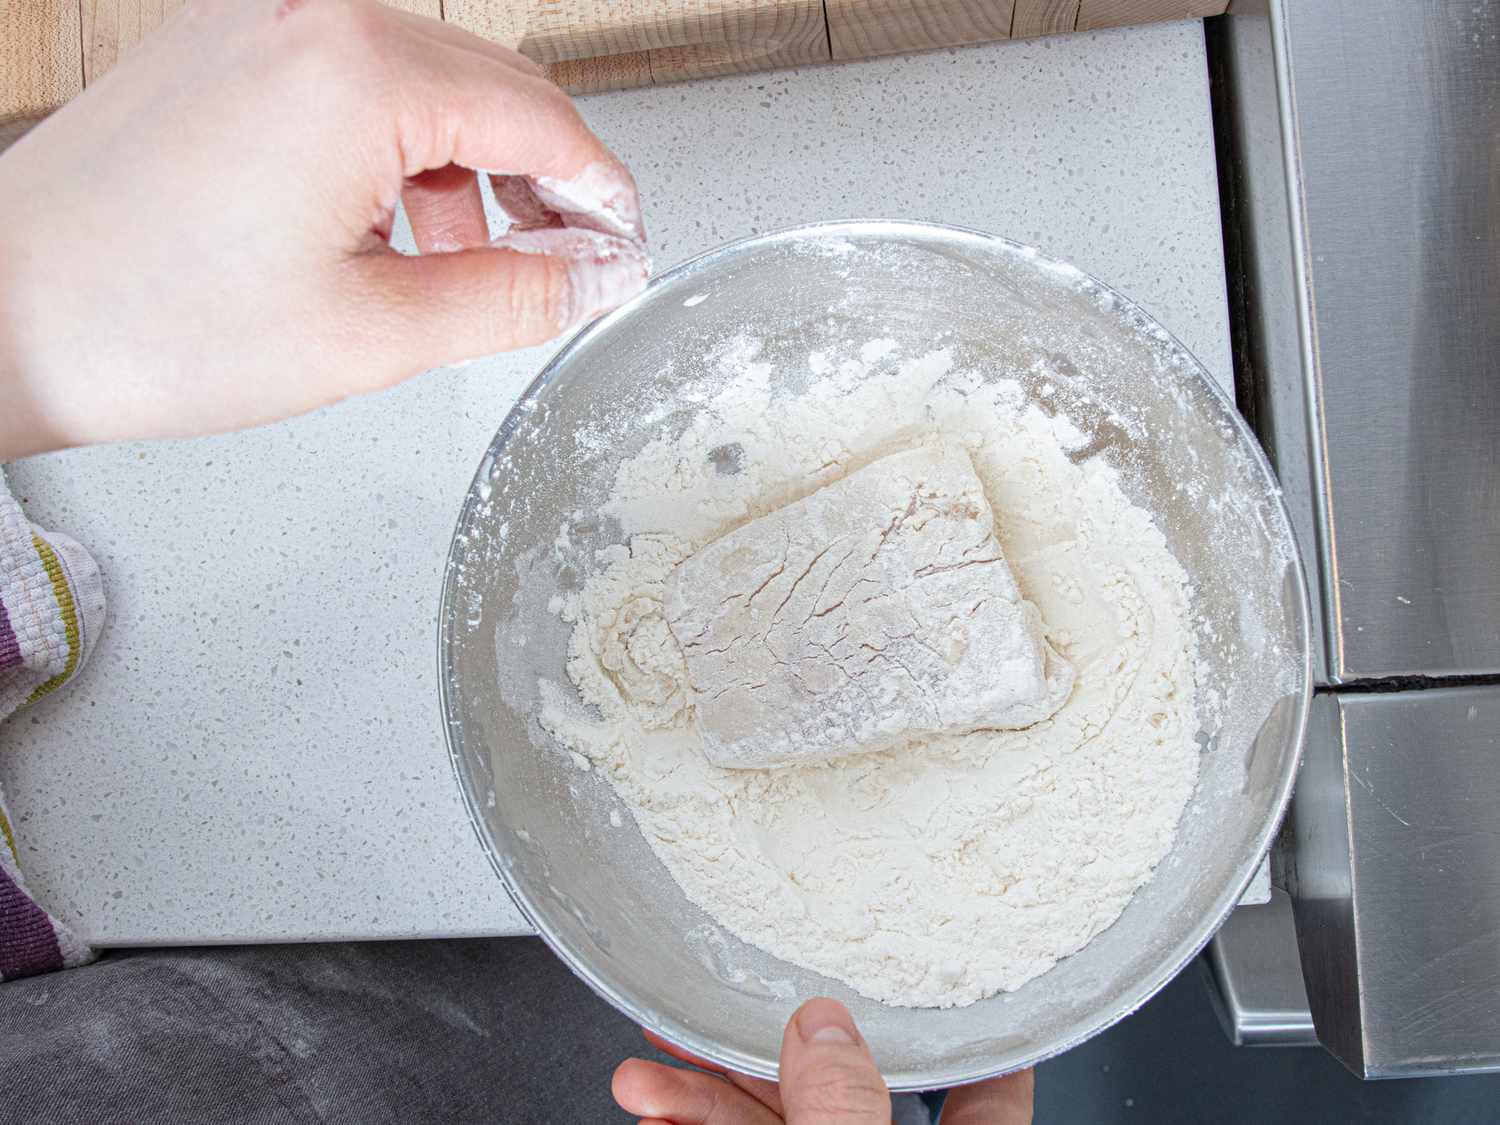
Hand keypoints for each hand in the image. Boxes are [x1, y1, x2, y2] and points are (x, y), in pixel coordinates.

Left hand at [0, 0, 647, 459]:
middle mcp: (313, 16)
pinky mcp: (225, 44)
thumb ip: (512, 298)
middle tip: (561, 266)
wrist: (2, 310)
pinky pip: (354, 78)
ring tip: (459, 264)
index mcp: (360, 71)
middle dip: (543, 180)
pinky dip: (398, 149)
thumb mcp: (374, 333)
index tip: (622, 250)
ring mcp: (261, 20)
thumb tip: (595, 278)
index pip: (543, 115)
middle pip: (493, 83)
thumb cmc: (150, 321)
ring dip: (470, 169)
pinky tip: (385, 227)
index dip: (601, 193)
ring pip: (427, 80)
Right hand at [614, 997, 1033, 1123]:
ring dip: (703, 1093)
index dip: (966, 1023)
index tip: (950, 959)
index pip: (987, 1086)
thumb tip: (825, 1028)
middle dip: (762, 1049)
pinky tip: (655, 1108)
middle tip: (713, 1001)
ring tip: (645, 1070)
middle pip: (844, 1091)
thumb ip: (846, 1110)